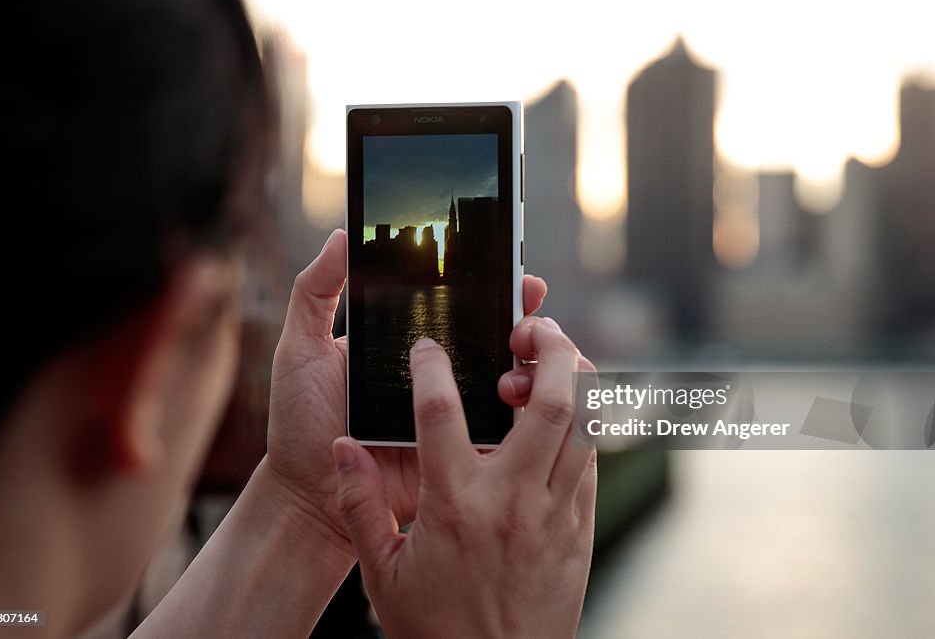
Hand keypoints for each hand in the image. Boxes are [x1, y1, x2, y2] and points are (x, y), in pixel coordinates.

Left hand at [263, 229, 548, 556]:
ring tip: (524, 345)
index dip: (486, 283)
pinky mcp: (461, 450)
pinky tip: (525, 388)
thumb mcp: (299, 351)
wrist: (308, 499)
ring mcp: (452, 413)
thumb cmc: (300, 424)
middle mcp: (436, 375)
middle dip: (521, 315)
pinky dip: (523, 407)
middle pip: (491, 336)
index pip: (454, 305)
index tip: (508, 268)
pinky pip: (502, 426)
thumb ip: (314, 294)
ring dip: (527, 357)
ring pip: (506, 377)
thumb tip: (340, 236)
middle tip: (527, 297)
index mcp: (404, 345)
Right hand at [332, 317, 597, 638]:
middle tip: (531, 326)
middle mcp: (511, 501)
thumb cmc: (434, 628)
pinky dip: (581, 423)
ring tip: (551, 358)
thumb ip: (359, 504)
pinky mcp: (579, 529)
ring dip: (575, 378)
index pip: (442, 414)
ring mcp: (554, 514)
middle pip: (550, 402)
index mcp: (453, 506)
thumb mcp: (381, 572)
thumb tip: (342, 448)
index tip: (426, 345)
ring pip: (585, 424)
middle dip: (549, 348)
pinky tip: (560, 415)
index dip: (431, 368)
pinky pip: (592, 459)